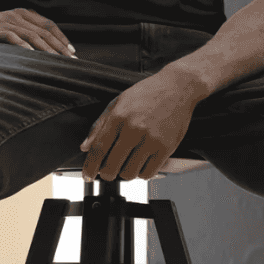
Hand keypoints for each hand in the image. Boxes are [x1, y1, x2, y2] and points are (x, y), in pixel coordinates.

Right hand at [0, 8, 75, 58]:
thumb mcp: (9, 33)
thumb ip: (26, 36)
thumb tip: (49, 52)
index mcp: (20, 14)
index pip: (47, 24)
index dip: (61, 38)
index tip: (71, 52)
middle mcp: (13, 15)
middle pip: (42, 30)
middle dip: (58, 47)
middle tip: (69, 61)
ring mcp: (1, 21)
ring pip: (30, 34)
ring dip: (45, 49)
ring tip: (55, 61)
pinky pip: (10, 37)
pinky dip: (22, 46)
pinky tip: (31, 55)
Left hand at [80, 68, 201, 181]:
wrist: (177, 87)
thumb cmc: (147, 93)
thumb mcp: (117, 102)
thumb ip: (99, 126)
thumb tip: (85, 147)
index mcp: (119, 117)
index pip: (98, 150)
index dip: (90, 167)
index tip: (88, 176)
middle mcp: (134, 129)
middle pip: (112, 166)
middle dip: (106, 174)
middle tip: (108, 171)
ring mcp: (151, 140)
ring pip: (130, 173)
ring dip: (125, 174)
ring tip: (127, 164)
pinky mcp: (166, 147)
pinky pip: (148, 173)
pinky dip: (142, 174)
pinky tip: (141, 164)